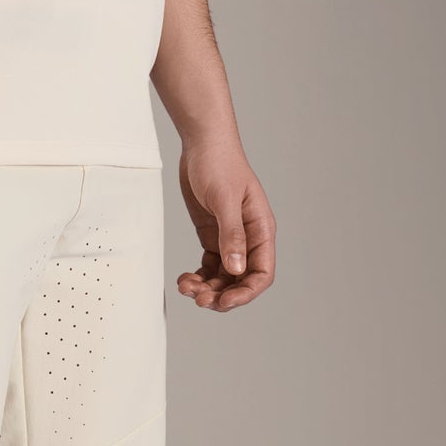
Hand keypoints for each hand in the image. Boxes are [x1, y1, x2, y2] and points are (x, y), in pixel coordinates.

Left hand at [175, 141, 274, 310]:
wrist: (202, 143)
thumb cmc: (219, 164)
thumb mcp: (225, 199)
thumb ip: (231, 235)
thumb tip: (236, 269)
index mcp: (261, 230)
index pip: (262, 273)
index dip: (246, 293)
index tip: (223, 302)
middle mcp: (248, 238)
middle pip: (241, 280)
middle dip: (221, 295)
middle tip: (198, 300)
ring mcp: (230, 238)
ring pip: (223, 277)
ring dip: (206, 289)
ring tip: (185, 288)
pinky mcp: (212, 235)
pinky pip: (209, 266)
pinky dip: (198, 277)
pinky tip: (184, 279)